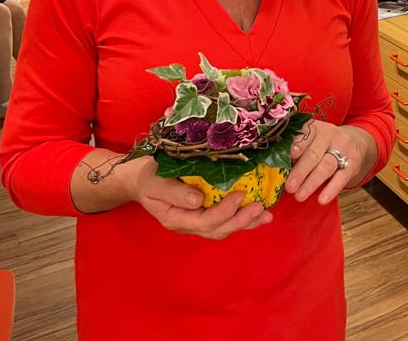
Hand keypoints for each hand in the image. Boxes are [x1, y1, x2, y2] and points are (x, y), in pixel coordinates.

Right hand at [122, 157, 271, 239]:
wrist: (140, 177)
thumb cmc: (147, 177)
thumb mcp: (154, 183)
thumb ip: (173, 193)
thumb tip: (198, 200)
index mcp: (177, 219)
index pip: (204, 222)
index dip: (224, 212)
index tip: (240, 196)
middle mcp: (190, 223)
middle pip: (218, 229)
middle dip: (240, 220)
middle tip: (260, 208)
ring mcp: (198, 219)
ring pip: (225, 227)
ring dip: (246, 222)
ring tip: (266, 214)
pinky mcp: (206, 211)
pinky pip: (226, 219)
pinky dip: (243, 216)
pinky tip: (259, 211)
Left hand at [286, 121, 374, 204]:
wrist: (356, 141)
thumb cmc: (323, 145)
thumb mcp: (311, 141)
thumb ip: (296, 151)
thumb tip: (276, 168)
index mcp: (314, 128)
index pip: (305, 134)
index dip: (298, 144)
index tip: (290, 155)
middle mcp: (329, 135)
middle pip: (314, 153)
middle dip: (301, 171)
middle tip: (289, 186)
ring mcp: (343, 149)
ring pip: (326, 166)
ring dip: (312, 182)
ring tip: (300, 196)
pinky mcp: (353, 163)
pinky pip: (342, 177)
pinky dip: (331, 189)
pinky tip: (322, 199)